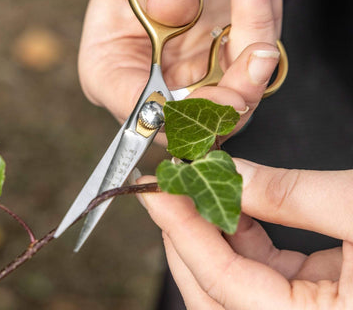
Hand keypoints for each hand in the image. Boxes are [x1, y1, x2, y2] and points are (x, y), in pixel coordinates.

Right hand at [79, 0, 281, 138]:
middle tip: (261, 51)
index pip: (147, 113)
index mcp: (115, 76)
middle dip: (239, 91)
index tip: (221, 96)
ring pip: (240, 90)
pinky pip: (255, 60)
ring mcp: (194, 81)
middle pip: (202, 118)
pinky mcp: (224, 66)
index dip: (185, 115)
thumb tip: (175, 5)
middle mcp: (158, 88)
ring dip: (258, 36)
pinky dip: (266, 19)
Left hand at [136, 163, 352, 308]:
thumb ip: (290, 194)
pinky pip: (263, 273)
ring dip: (211, 237)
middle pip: (215, 296)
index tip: (156, 192)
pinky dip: (242, 239)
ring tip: (195, 194)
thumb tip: (232, 173)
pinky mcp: (315, 299)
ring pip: (236, 284)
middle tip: (166, 197)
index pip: (221, 279)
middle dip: (185, 242)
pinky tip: (232, 206)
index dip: (182, 230)